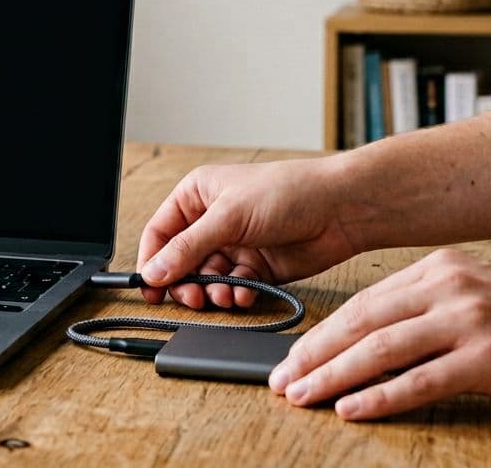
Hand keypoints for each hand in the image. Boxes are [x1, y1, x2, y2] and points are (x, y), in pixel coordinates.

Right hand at [136, 159, 361, 308]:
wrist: (340, 209)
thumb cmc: (288, 192)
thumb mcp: (229, 217)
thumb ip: (188, 248)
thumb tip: (154, 272)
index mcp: (197, 196)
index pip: (160, 233)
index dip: (152, 261)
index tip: (150, 288)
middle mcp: (212, 221)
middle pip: (180, 262)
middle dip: (185, 282)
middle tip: (192, 298)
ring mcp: (234, 245)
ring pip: (207, 279)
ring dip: (212, 291)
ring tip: (224, 296)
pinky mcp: (256, 267)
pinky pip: (233, 287)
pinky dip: (235, 294)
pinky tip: (244, 294)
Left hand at [268, 249, 490, 419]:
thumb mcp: (475, 294)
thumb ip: (423, 306)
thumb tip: (363, 336)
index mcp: (439, 268)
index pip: (363, 303)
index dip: (320, 333)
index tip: (290, 357)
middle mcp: (449, 287)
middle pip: (362, 323)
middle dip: (313, 354)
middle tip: (280, 380)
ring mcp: (468, 321)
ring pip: (381, 350)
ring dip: (334, 377)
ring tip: (303, 396)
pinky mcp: (488, 359)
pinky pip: (419, 381)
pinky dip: (380, 398)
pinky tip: (351, 410)